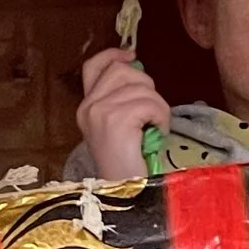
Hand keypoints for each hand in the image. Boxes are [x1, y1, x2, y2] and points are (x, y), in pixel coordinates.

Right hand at [77, 44, 170, 178]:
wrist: (125, 193)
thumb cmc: (127, 164)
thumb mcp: (116, 127)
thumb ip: (120, 99)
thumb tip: (136, 68)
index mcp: (86, 107)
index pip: (94, 66)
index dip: (114, 55)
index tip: (132, 56)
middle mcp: (88, 107)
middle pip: (122, 70)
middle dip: (146, 85)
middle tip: (152, 111)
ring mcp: (100, 113)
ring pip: (141, 87)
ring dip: (158, 105)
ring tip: (156, 127)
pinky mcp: (116, 121)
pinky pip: (150, 103)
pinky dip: (162, 117)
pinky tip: (158, 132)